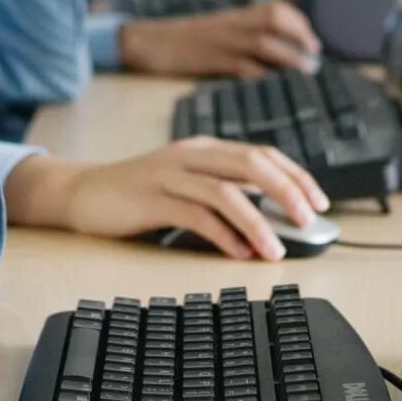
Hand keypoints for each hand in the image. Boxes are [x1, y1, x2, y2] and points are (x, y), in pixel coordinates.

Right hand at [3, 138, 328, 259]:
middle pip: (252, 164)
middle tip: (309, 220)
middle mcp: (191, 155)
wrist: (81, 193)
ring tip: (276, 248)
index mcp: (204, 149)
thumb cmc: (137, 195)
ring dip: (258, 221)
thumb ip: (223, 194)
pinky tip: (238, 252)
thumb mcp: (186, 186)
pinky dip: (224, 235)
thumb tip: (270, 220)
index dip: (296, 175)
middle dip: (287, 191)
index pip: (262, 153)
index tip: (319, 202)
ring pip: (226, 191)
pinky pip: (196, 215)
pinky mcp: (151, 199)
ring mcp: (170, 175)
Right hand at [120, 0, 319, 77]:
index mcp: (234, 15)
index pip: (275, 9)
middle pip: (274, 19)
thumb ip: (241, 36)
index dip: (299, 23)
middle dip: (300, 36)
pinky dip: (263, 76)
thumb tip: (274, 53)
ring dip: (288, 57)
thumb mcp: (216, 30)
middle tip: (314, 57)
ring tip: (304, 73)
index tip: (313, 42)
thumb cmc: (180, 41)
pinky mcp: (211, 60)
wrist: (147, 42)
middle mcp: (231, 23)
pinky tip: (274, 87)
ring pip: (263, 42)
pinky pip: (243, 66)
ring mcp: (221, 40)